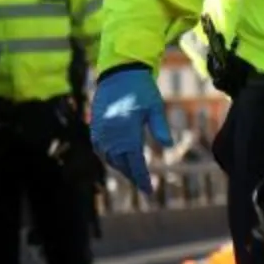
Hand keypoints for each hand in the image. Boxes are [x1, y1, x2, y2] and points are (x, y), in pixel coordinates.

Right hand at [89, 67, 172, 195]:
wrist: (118, 72)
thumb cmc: (141, 89)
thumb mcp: (155, 106)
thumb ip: (160, 126)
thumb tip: (168, 144)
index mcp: (126, 131)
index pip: (135, 162)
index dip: (142, 178)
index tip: (149, 191)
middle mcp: (111, 134)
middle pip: (122, 163)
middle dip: (133, 176)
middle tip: (144, 186)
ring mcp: (101, 130)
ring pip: (110, 158)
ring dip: (121, 167)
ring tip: (134, 174)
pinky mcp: (95, 126)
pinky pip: (100, 149)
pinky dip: (109, 157)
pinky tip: (118, 160)